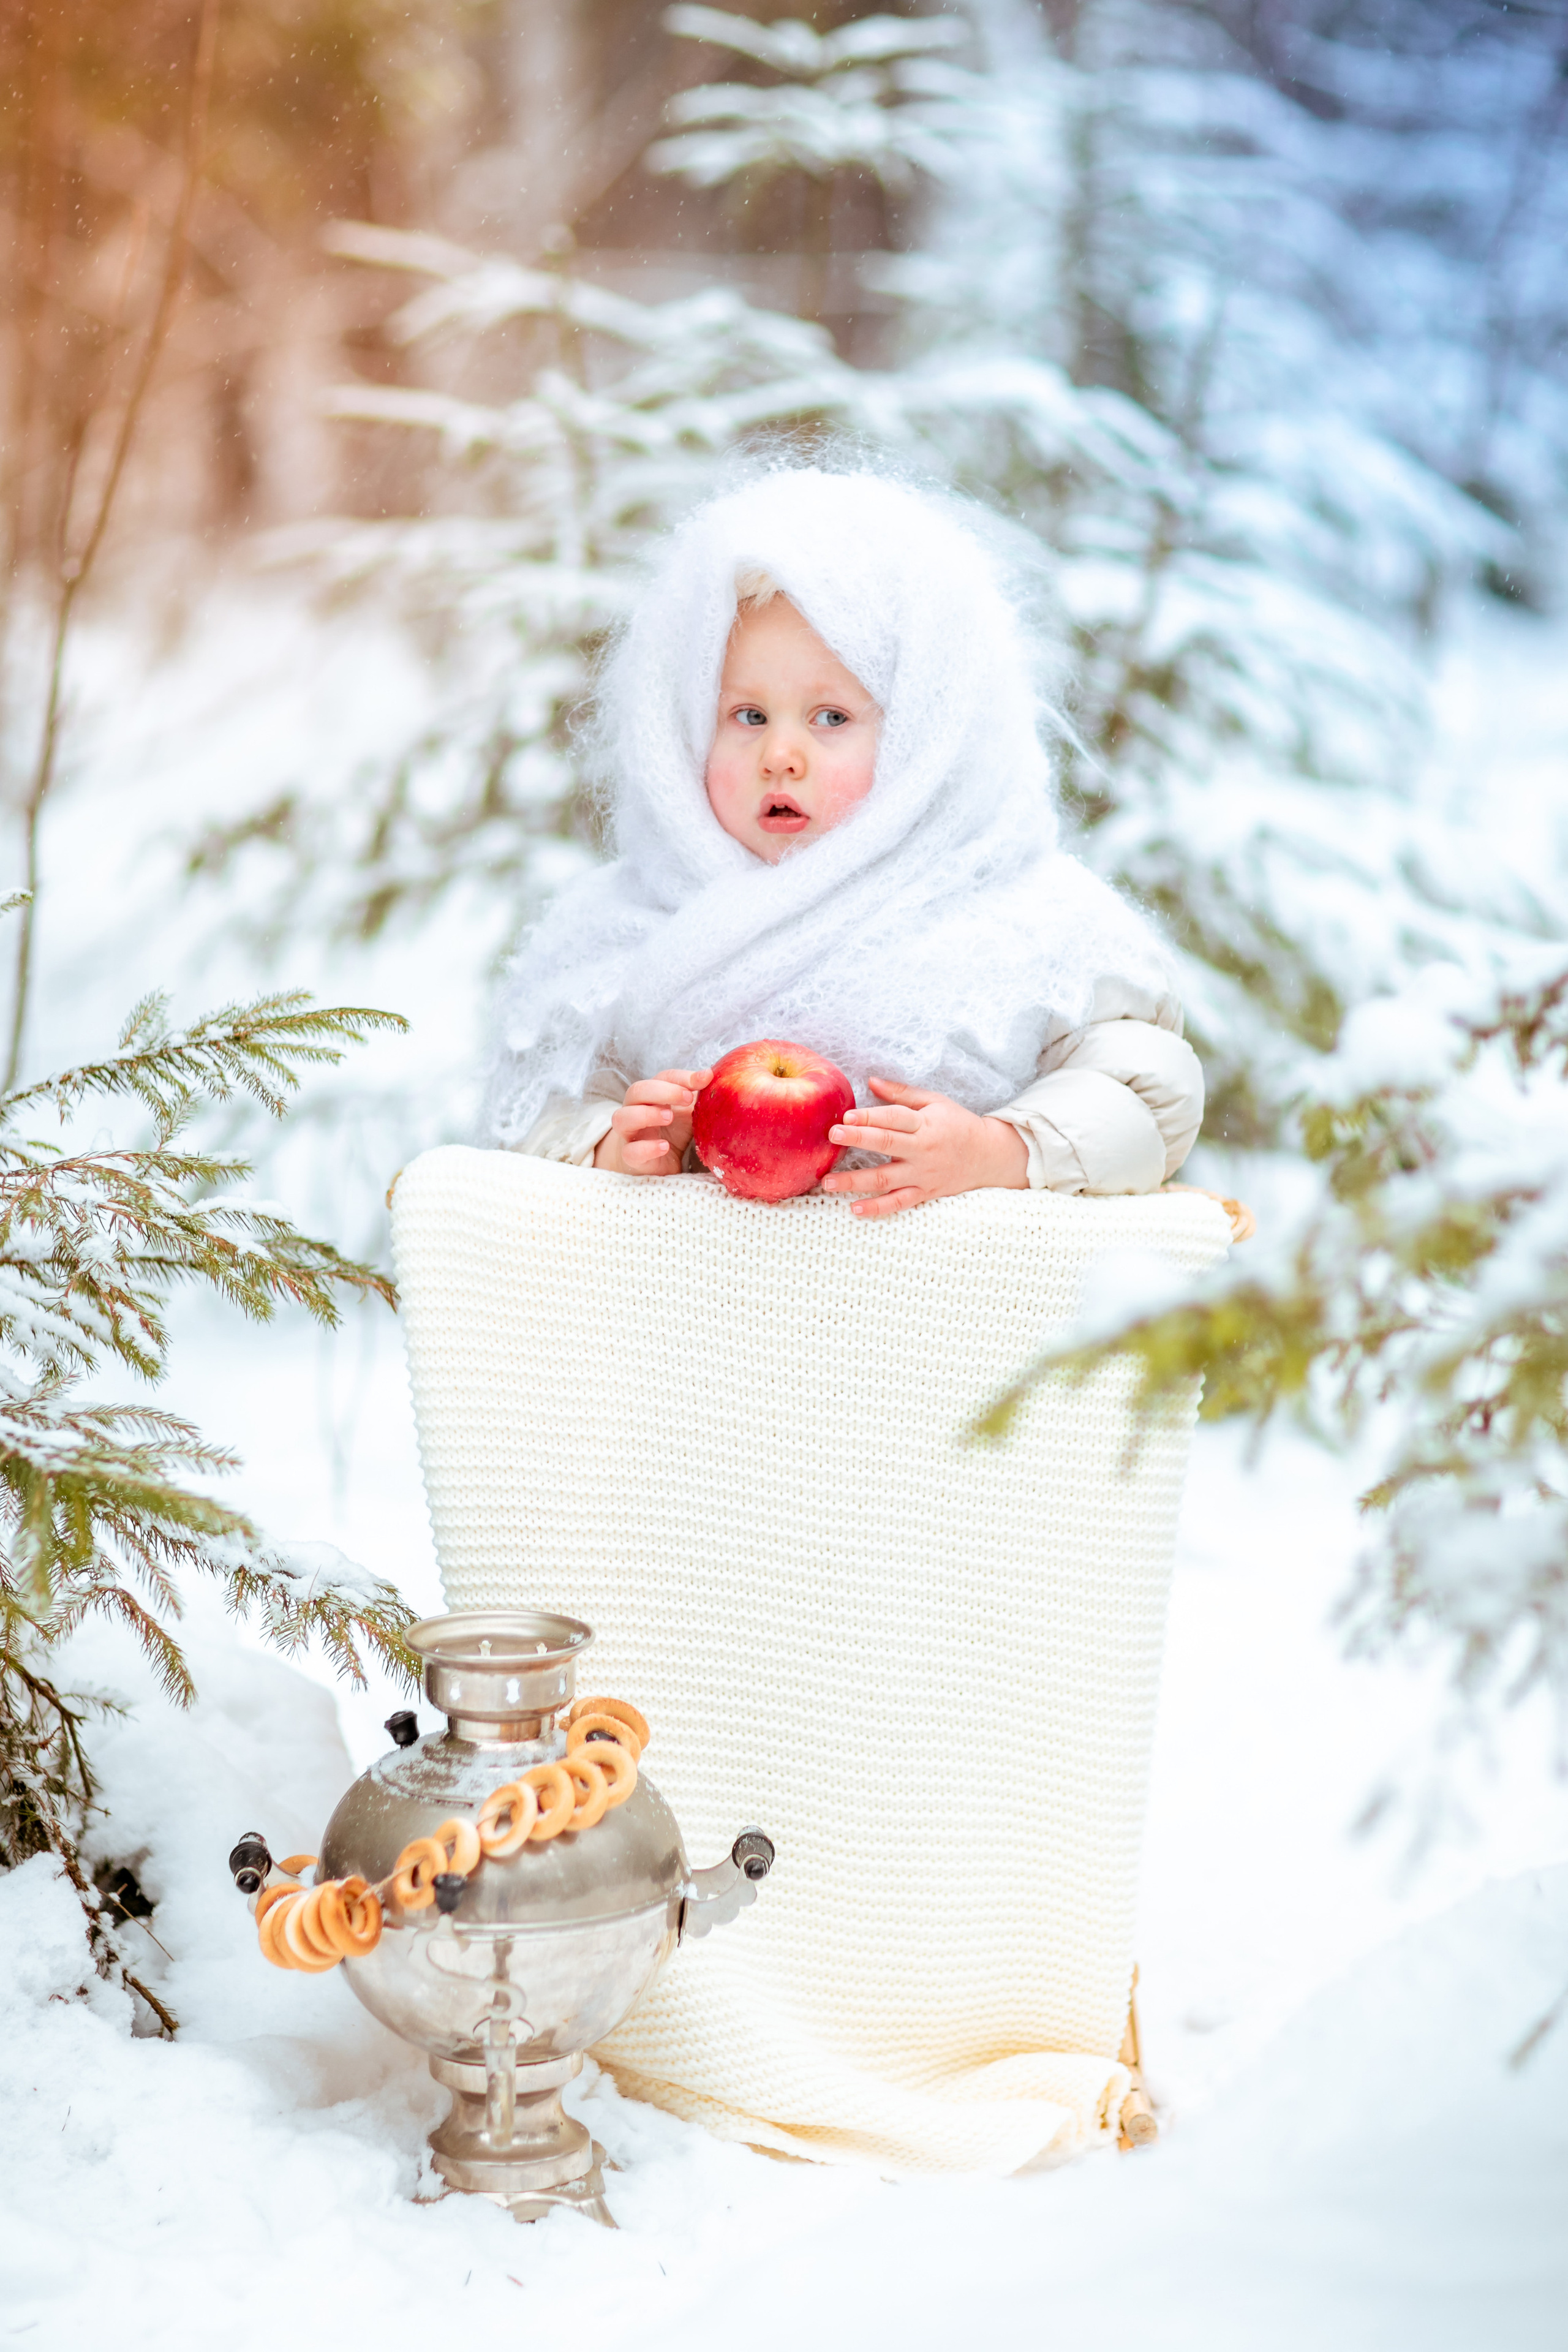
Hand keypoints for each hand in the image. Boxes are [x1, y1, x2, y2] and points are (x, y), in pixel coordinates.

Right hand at [593, 1069, 712, 1175]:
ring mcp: (629, 1133)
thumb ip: (697, 1098)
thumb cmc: (671, 1132)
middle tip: (687, 1098)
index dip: (683, 1077)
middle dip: (663, 1091)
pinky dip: (647, 1148)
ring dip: (647, 1114)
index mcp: (651, 1095)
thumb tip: (713, 1078)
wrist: (656, 1164)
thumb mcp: (687, 1113)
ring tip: (669, 1117)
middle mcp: (635, 1109)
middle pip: (637, 1091)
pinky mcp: (630, 1157)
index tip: (706, 1078)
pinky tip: (664, 1147)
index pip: (662, 1077)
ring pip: (623, 1118)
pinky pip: (630, 1151)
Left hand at [820, 1077, 1028, 1218]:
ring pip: (886, 1179)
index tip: (846, 1116)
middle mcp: (923, 1150)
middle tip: (832, 1135)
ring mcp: (923, 1174)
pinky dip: (877, 1208)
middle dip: (859, 1139)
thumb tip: (870, 1081)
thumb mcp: (934, 1102)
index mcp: (925, 1123)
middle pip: (887, 1144)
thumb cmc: (957, 1124)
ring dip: (856, 1182)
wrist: (988, 1156)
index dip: (870, 1116)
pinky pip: (898, 1203)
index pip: (894, 1118)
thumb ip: (901, 1094)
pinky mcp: (924, 1193)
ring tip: (828, 1183)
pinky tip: (855, 1210)